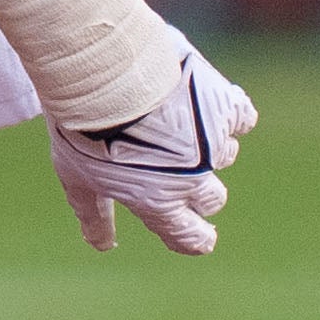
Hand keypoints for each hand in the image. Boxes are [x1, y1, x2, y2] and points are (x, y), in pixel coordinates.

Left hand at [48, 39, 255, 254]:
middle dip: (197, 187)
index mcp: (159, 202)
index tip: (201, 235)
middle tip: (172, 162)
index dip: (197, 238)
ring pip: (225, 155)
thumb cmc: (83, 129)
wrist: (106, 75)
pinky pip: (243, 118)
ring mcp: (213, 143)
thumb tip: (102, 245)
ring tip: (175, 119)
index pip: (191, 237)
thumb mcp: (76, 178)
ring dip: (207, 144)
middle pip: (212, 199)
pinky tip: (210, 102)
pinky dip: (232, 114)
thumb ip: (93, 213)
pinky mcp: (225, 107)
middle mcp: (194, 179)